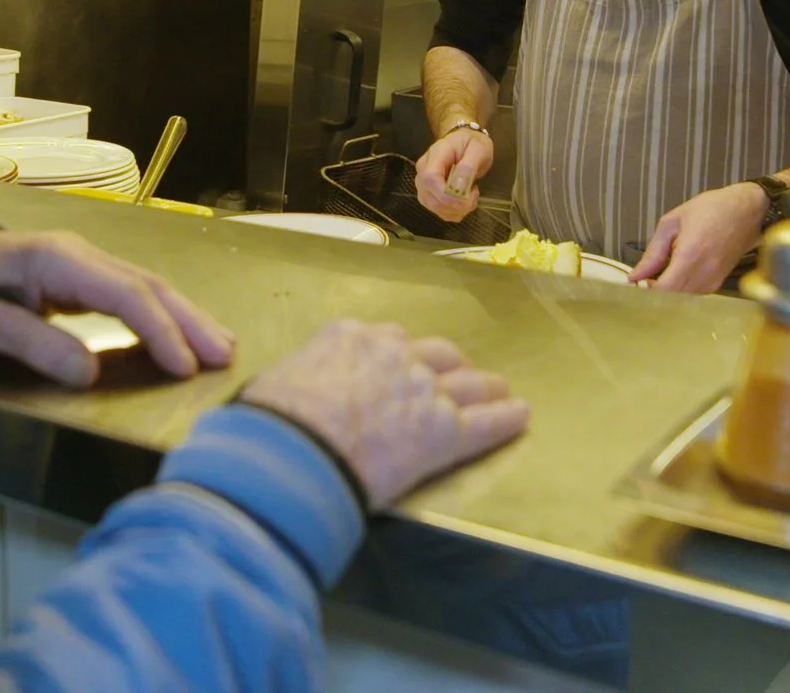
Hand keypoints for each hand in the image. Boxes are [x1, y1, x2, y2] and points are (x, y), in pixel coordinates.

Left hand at [0, 229, 235, 387]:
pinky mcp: (84, 274)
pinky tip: (182, 334)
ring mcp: (86, 261)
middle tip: (225, 355)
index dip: (159, 330)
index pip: (125, 294)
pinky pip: (135, 292)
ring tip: (221, 346)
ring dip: (186, 316)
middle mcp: (82, 254)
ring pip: (148, 285)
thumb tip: (91, 374)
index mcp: (60, 260)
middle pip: (149, 284)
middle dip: (190, 320)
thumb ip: (37, 345)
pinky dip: (165, 313)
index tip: (184, 366)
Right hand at [240, 320, 529, 509]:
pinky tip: (520, 416)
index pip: (387, 340)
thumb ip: (296, 383)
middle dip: (447, 365)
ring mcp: (424, 391)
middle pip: (434, 354)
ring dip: (485, 386)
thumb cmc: (269, 423)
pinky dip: (505, 419)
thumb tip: (281, 399)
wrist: (292, 452)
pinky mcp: (445, 432)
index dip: (399, 355)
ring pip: (467, 383)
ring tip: (499, 389)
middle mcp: (393, 356)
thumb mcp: (275, 385)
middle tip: (455, 376)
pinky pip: (485, 422)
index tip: (401, 364)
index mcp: (351, 338)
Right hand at [413, 128, 493, 222]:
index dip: (447, 194)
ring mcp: (424, 186)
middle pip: (431, 198)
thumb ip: (468, 166)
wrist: (464, 142)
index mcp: (434, 156)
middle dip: (456, 205)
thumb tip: (459, 187)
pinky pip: (440, 212)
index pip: (430, 178)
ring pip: (435, 208)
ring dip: (457, 210)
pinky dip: (455, 213)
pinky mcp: (430, 196)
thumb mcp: (478, 149)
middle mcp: (423, 172)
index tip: (468, 195)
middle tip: (475, 194)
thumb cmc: (471, 143)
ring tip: (471, 195)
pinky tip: (464, 201)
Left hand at [630, 182, 764, 292]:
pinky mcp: (718, 283)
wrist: (746, 211)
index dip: (645, 291)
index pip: (663, 289)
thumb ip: (652, 252)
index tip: (635, 283)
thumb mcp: (672, 222)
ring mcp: (714, 280)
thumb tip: (636, 275)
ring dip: (668, 290)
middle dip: (654, 291)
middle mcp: (704, 272)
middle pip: (672, 298)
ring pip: (682, 299)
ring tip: (661, 271)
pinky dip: (681, 288)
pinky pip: (694, 294)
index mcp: (690, 255)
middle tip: (644, 277)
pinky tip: (677, 272)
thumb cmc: (712, 210)